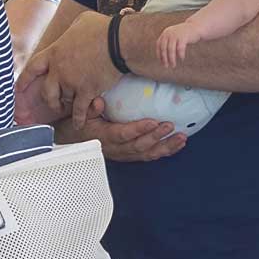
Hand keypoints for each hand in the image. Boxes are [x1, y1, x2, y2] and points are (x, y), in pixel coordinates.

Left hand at [15, 12, 117, 127]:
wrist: (118, 42)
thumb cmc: (103, 28)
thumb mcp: (81, 22)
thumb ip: (71, 31)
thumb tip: (74, 30)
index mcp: (54, 52)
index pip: (33, 68)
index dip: (25, 79)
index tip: (18, 88)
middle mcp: (59, 69)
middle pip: (47, 91)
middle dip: (49, 99)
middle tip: (53, 103)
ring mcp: (72, 82)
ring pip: (64, 100)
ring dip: (67, 105)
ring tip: (69, 109)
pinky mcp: (86, 92)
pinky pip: (79, 110)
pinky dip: (79, 118)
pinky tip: (78, 124)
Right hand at [66, 97, 185, 162]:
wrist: (76, 142)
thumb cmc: (81, 125)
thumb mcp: (81, 116)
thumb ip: (91, 109)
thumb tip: (99, 102)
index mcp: (105, 137)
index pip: (123, 134)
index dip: (139, 129)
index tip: (153, 121)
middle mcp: (116, 148)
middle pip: (139, 146)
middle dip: (156, 137)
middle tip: (170, 126)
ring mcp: (125, 154)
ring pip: (147, 153)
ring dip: (165, 147)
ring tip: (181, 138)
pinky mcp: (131, 156)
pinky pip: (149, 156)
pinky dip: (164, 151)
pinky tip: (177, 145)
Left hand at [157, 22, 195, 68]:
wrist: (195, 27)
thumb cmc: (184, 35)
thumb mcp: (174, 37)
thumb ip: (168, 44)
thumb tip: (163, 58)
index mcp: (165, 33)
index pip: (159, 45)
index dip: (159, 54)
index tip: (161, 62)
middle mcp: (169, 33)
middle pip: (164, 48)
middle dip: (164, 59)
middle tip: (166, 66)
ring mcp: (176, 34)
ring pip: (171, 49)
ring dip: (171, 59)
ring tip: (173, 65)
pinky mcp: (183, 36)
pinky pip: (180, 48)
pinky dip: (180, 54)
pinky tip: (181, 58)